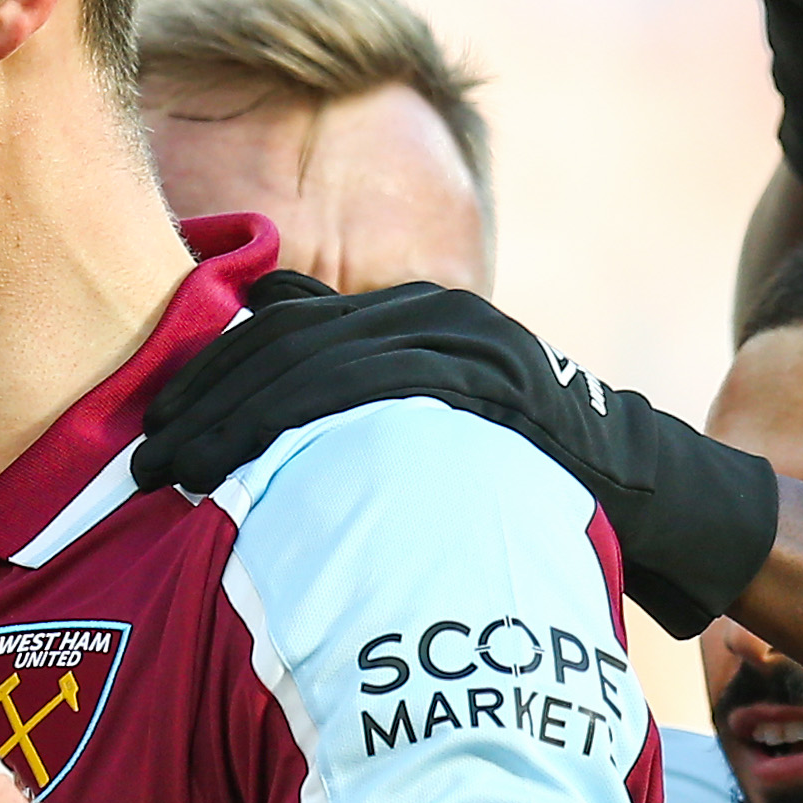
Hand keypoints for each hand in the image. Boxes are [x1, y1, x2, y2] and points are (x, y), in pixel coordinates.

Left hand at [134, 284, 778, 634]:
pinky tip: (256, 472)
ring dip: (236, 418)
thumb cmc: (531, 480)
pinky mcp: (489, 378)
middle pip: (284, 340)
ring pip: (316, 363)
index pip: (281, 322)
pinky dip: (309, 426)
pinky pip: (379, 391)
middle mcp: (429, 313)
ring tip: (176, 475)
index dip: (209, 374)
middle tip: (145, 461)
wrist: (657, 489)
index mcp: (409, 318)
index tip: (154, 427)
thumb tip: (270, 464)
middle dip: (206, 399)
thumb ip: (364, 429)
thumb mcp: (435, 442)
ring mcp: (461, 340)